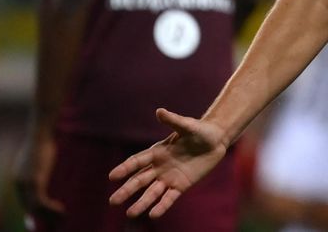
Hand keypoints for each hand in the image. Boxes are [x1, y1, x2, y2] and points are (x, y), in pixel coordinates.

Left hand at [13, 130, 64, 218]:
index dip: (37, 215)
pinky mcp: (34, 182)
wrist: (41, 132)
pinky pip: (41, 203)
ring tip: (62, 220)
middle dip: (43, 220)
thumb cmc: (43, 143)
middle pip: (29, 209)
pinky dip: (51, 209)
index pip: (25, 204)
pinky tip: (61, 210)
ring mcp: (25, 184)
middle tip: (56, 227)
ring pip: (35, 209)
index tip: (49, 221)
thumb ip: (38, 174)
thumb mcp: (38, 161)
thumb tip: (43, 183)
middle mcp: (18, 185)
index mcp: (18, 181)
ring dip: (49, 217)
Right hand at [108, 108, 228, 217]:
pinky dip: (162, 206)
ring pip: (152, 192)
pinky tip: (153, 215)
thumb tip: (159, 111)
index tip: (112, 176)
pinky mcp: (181, 185)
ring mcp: (169, 178)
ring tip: (129, 214)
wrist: (216, 140)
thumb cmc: (200, 130)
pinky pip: (169, 198)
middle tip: (113, 201)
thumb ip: (173, 121)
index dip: (125, 169)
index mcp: (157, 152)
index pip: (137, 161)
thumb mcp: (187, 126)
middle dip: (127, 190)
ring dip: (141, 203)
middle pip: (139, 180)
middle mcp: (159, 167)